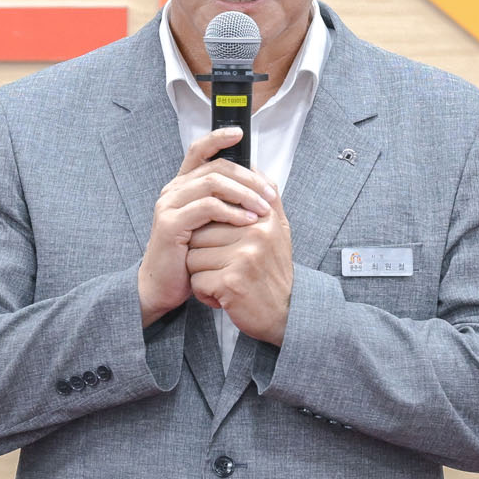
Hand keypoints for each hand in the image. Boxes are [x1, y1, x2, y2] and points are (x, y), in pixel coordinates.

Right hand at [138, 127, 276, 325]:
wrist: (164, 285)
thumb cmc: (191, 256)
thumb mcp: (211, 225)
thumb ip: (226, 203)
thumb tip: (260, 186)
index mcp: (182, 185)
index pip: (198, 150)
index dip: (218, 137)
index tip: (240, 133)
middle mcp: (173, 190)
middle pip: (215, 167)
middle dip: (248, 177)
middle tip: (270, 193)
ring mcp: (169, 205)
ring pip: (212, 183)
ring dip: (244, 194)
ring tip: (264, 208)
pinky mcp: (170, 223)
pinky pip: (207, 207)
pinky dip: (232, 211)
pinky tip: (247, 221)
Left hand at [186, 178, 291, 344]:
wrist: (285, 313)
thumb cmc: (274, 271)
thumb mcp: (278, 229)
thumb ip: (266, 197)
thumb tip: (251, 165)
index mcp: (264, 216)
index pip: (214, 210)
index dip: (210, 231)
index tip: (220, 245)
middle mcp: (256, 233)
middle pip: (199, 233)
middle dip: (203, 254)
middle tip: (224, 267)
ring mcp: (245, 257)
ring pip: (193, 257)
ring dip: (202, 275)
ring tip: (225, 280)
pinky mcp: (232, 282)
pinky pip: (197, 281)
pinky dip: (204, 293)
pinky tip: (223, 296)